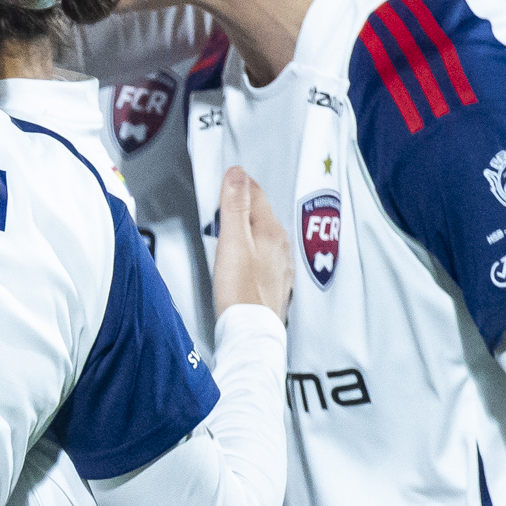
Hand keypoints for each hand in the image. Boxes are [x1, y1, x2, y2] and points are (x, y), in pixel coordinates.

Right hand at [210, 166, 293, 319]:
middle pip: (262, 215)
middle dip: (244, 206)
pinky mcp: (276, 284)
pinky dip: (254, 251)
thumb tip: (237, 174)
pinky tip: (244, 260)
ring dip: (249, 230)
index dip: (238, 184)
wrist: (250, 331)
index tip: (226, 180)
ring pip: (265, 237)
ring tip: (231, 230)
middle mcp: (282, 246)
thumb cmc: (240, 291)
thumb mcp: (232, 241)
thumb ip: (234, 206)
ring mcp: (281, 266)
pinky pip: (266, 257)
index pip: (256, 194)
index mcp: (271, 231)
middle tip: (224, 202)